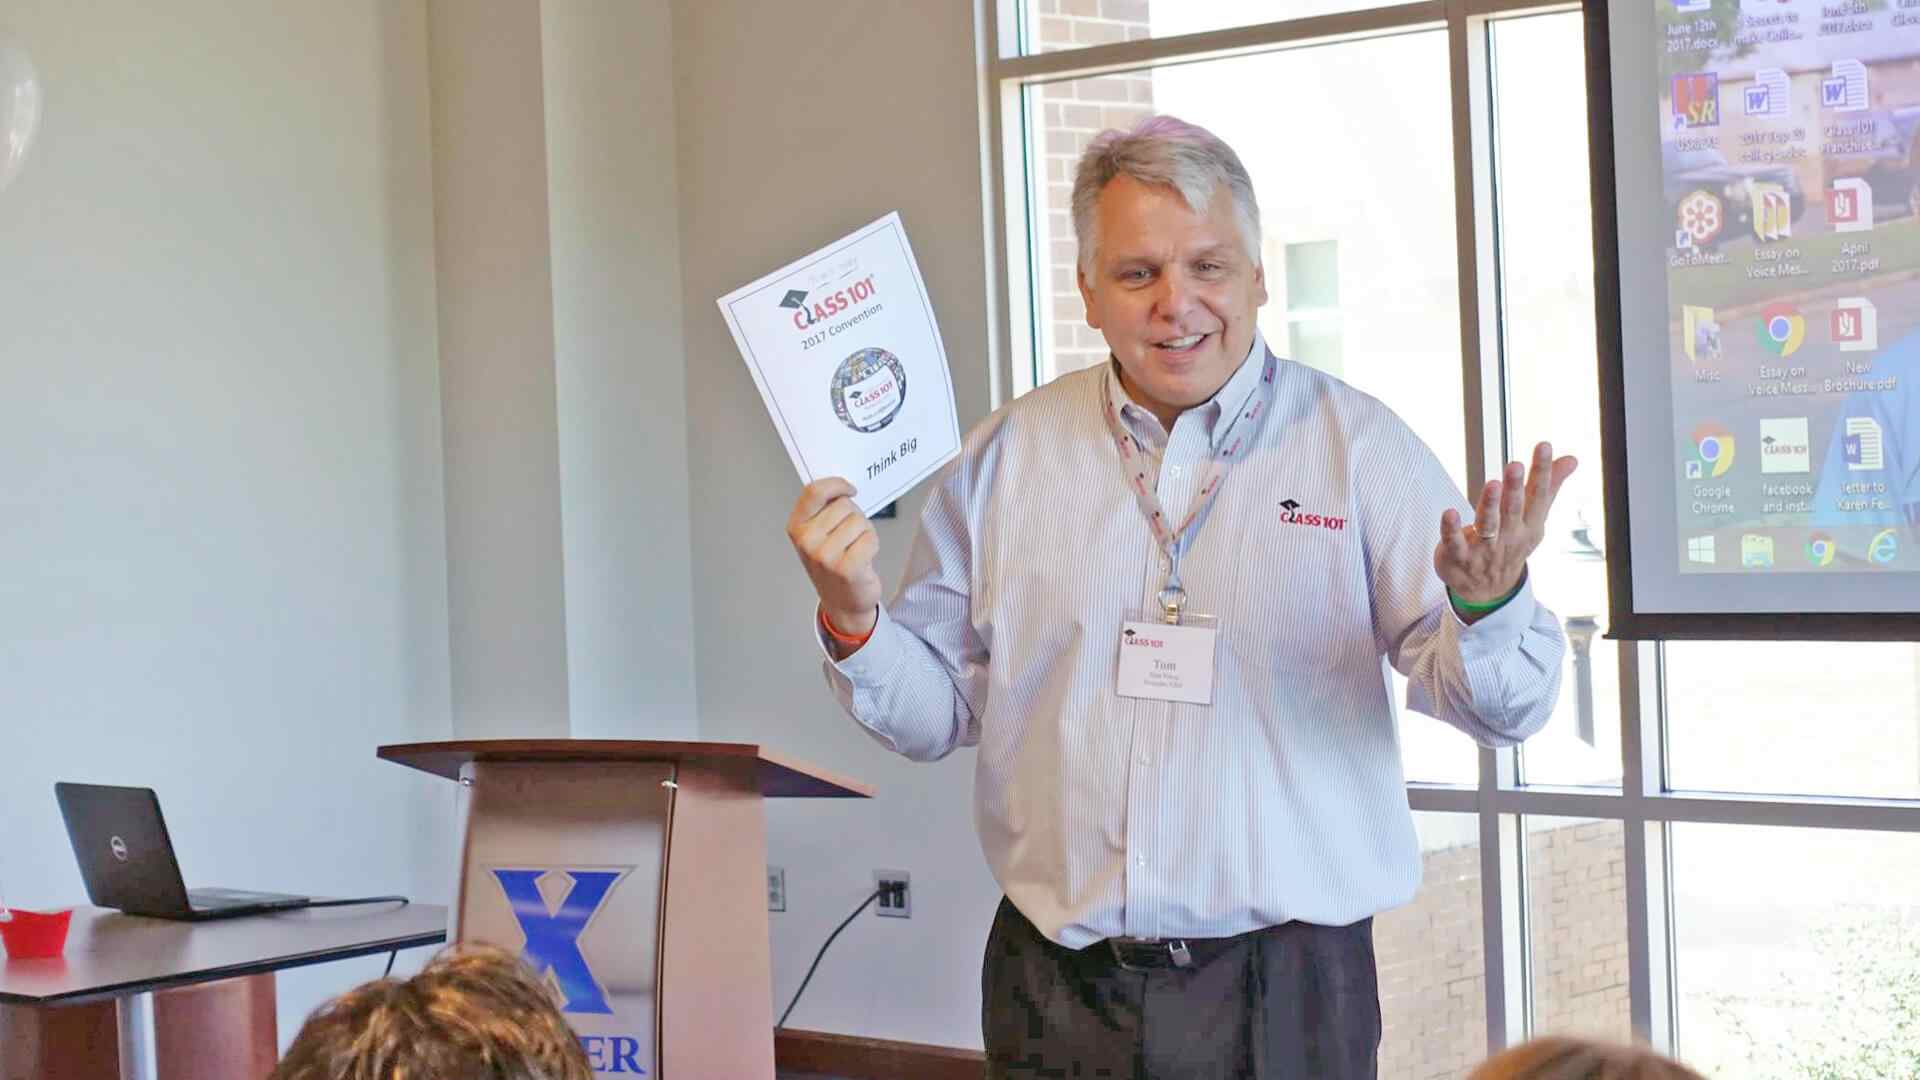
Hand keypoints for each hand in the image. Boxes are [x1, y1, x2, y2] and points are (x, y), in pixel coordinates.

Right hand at [787, 477, 882, 636]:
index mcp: (797, 528)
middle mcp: (807, 541)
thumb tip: (842, 486)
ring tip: (855, 549)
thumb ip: (823, 510)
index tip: (849, 490)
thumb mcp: (817, 535)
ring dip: (864, 532)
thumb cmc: (833, 564)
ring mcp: (825, 556)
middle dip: (854, 516)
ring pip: (859, 521)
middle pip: (844, 505)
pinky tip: (864, 558)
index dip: (836, 484)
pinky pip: (869, 538)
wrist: (842, 602)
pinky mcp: (846, 568)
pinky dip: (872, 545)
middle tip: (849, 537)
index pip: (814, 491)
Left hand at [1435, 441, 1578, 606]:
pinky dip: (1451, 529)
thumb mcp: (1533, 518)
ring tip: (1492, 484)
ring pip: (1488, 525)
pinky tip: (1448, 512)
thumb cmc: (1512, 543)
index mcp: (1529, 524)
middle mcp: (1509, 536)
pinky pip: (1454, 542)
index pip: (1538, 495)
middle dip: (1515, 487)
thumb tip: (1572, 458)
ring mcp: (1484, 548)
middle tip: (1515, 465)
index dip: (1542, 471)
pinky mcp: (1458, 556)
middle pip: (1513, 510)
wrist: (1488, 590)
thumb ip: (1550, 486)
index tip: (1543, 445)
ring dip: (1489, 505)